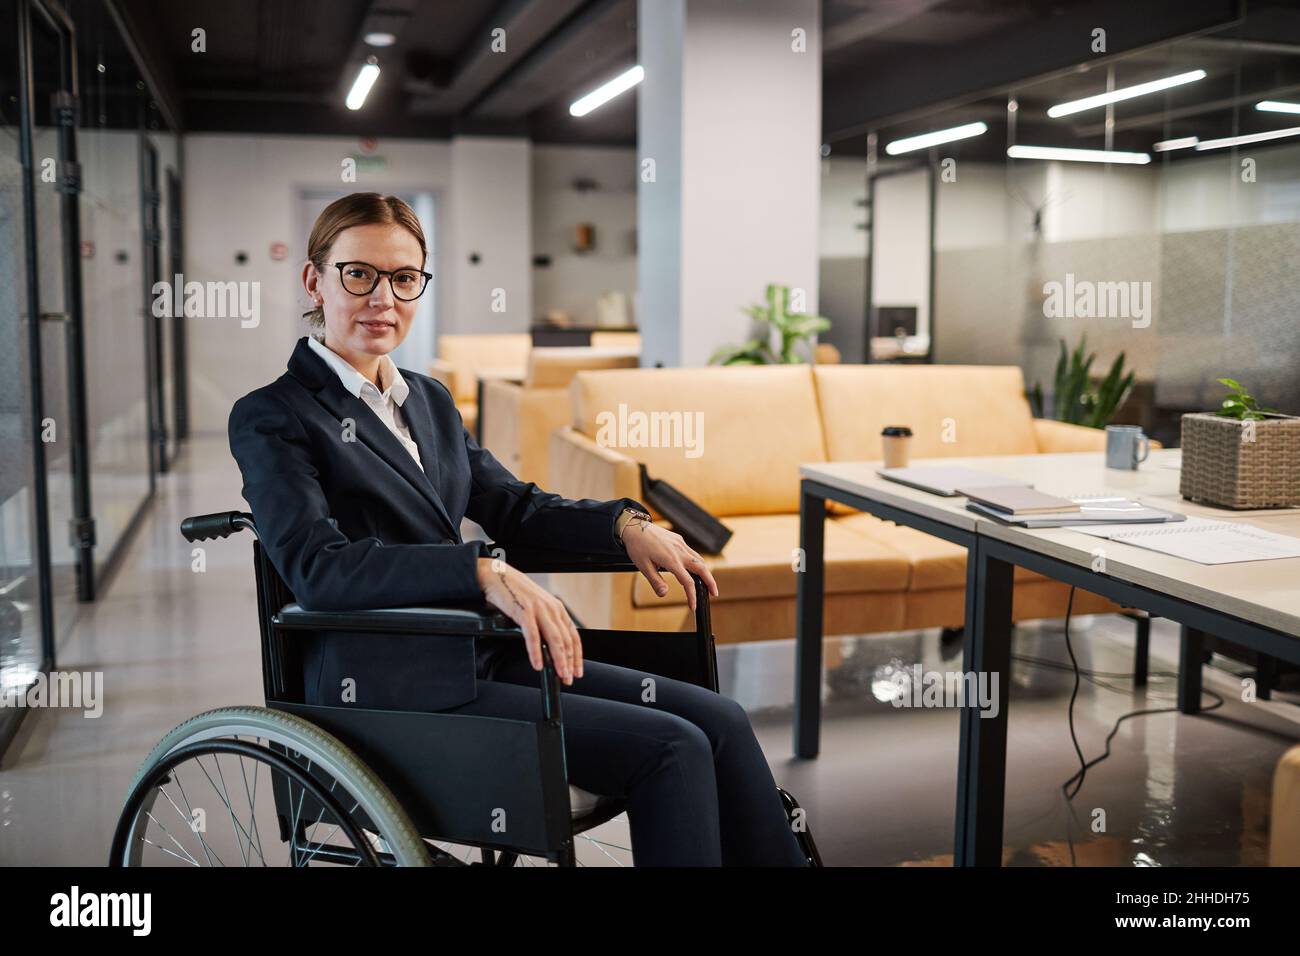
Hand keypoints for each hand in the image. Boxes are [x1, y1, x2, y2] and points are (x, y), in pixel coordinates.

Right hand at [477, 557, 582, 683]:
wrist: (498, 575)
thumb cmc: (516, 593)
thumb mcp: (538, 607)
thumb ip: (546, 623)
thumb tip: (550, 647)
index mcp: (557, 609)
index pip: (573, 636)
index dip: (577, 656)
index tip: (577, 671)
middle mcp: (551, 609)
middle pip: (566, 640)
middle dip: (569, 662)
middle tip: (569, 678)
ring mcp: (538, 609)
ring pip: (554, 639)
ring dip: (558, 660)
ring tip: (559, 674)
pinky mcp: (524, 611)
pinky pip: (533, 635)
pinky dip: (536, 652)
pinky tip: (537, 663)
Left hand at [621, 520, 718, 611]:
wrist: (635, 527)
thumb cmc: (638, 547)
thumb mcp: (644, 567)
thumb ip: (656, 582)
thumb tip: (664, 594)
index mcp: (671, 560)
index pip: (687, 582)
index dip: (692, 596)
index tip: (693, 606)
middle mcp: (679, 551)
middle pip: (702, 568)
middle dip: (711, 582)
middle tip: (714, 594)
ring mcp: (680, 544)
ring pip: (699, 560)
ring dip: (706, 572)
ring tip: (707, 583)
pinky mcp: (679, 540)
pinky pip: (693, 553)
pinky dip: (698, 563)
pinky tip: (695, 569)